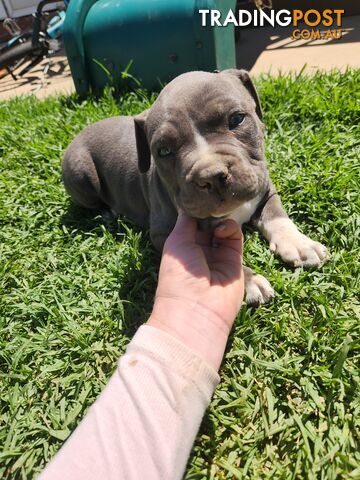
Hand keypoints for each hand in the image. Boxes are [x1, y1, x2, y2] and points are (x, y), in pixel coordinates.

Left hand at [148, 212, 243, 369]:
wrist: (197, 309)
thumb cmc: (178, 275)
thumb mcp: (176, 242)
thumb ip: (186, 220)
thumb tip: (191, 205)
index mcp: (182, 248)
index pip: (191, 222)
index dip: (196, 211)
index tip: (198, 197)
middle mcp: (200, 251)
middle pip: (208, 223)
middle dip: (209, 213)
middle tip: (210, 202)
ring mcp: (218, 255)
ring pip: (223, 228)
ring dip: (219, 220)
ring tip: (214, 221)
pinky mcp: (235, 260)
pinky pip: (235, 237)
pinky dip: (230, 228)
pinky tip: (222, 230)